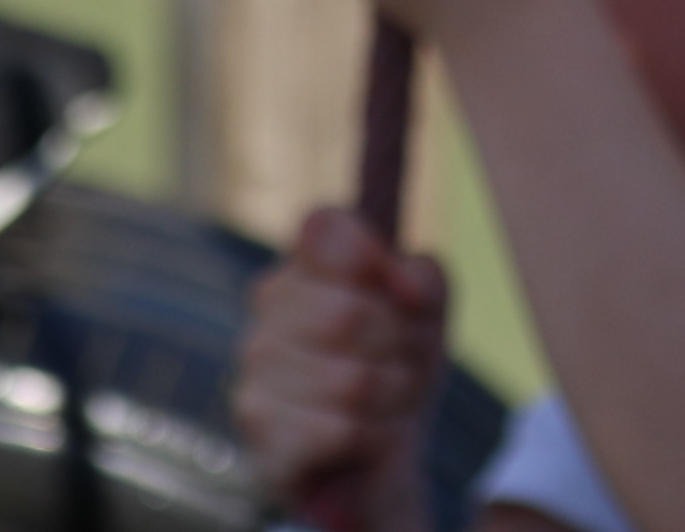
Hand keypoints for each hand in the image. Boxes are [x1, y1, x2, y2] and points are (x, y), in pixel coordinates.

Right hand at [234, 206, 451, 525]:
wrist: (381, 458)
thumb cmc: (399, 368)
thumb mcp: (429, 315)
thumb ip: (424, 276)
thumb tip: (402, 286)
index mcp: (307, 263)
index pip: (324, 226)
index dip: (374, 257)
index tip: (404, 294)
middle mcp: (269, 308)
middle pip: (349, 313)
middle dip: (400, 349)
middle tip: (403, 364)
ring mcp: (255, 370)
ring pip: (351, 381)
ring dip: (393, 399)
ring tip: (386, 405)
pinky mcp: (260, 434)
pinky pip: (340, 432)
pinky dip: (373, 439)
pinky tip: (363, 441)